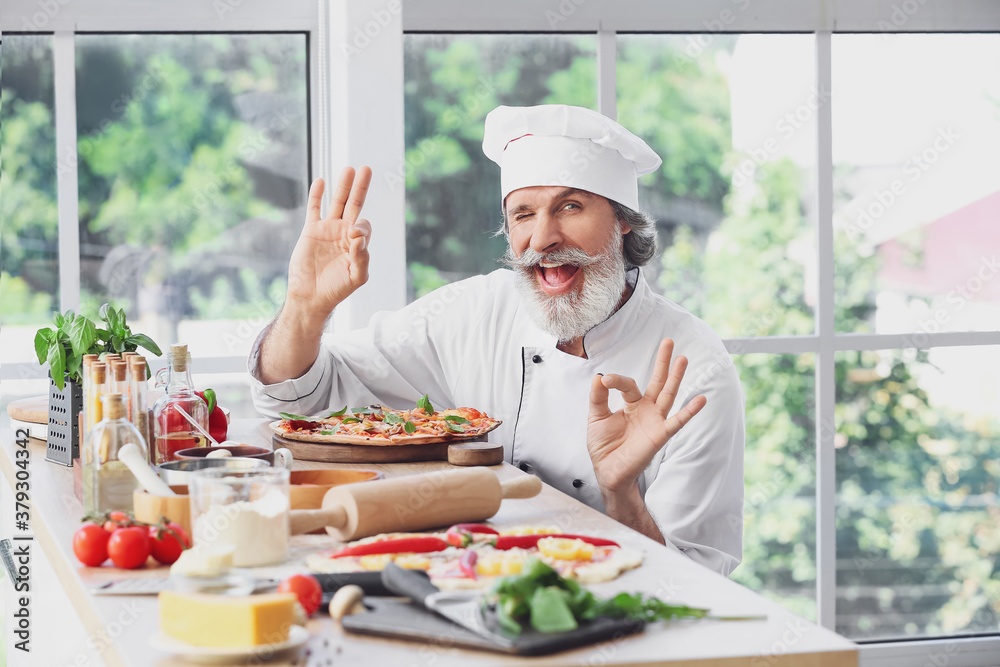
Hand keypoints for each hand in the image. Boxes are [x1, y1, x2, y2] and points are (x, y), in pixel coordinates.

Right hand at [286, 167, 372, 321]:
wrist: (310, 296)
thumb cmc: (336, 289)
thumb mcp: (357, 277)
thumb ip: (362, 257)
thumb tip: (358, 236)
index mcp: (357, 243)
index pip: (364, 226)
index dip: (361, 227)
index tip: (352, 237)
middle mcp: (344, 233)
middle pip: (354, 204)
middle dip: (361, 187)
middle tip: (366, 168)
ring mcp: (327, 230)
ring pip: (337, 202)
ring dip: (343, 186)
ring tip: (349, 169)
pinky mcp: (311, 231)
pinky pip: (314, 209)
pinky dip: (316, 195)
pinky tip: (321, 182)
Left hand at [587, 339, 706, 495]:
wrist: (608, 471)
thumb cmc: (604, 446)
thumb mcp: (596, 417)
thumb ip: (597, 397)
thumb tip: (600, 376)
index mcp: (631, 404)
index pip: (628, 384)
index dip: (616, 380)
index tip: (606, 381)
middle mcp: (646, 409)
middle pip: (657, 381)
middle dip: (663, 362)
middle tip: (668, 341)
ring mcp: (655, 420)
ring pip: (668, 394)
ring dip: (675, 377)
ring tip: (683, 358)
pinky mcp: (660, 434)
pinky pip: (677, 421)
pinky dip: (689, 411)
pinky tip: (700, 399)